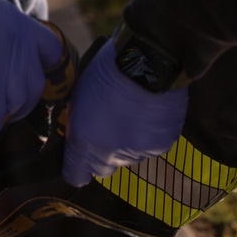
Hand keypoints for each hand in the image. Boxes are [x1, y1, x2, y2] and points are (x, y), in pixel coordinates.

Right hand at [0, 0, 61, 140]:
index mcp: (22, 25)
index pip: (52, 52)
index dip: (43, 68)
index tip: (30, 76)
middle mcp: (21, 49)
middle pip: (35, 86)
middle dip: (23, 101)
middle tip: (7, 107)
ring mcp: (6, 70)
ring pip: (18, 104)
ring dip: (5, 115)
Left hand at [62, 38, 188, 186]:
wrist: (148, 60)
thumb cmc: (107, 70)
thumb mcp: (79, 95)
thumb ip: (77, 124)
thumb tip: (79, 136)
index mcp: (84, 140)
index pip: (75, 176)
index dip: (76, 168)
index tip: (78, 158)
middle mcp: (110, 154)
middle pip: (103, 169)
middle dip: (102, 153)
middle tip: (108, 126)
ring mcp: (137, 152)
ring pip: (128, 158)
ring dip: (127, 142)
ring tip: (131, 113)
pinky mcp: (161, 146)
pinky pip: (151, 147)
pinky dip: (149, 135)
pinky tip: (149, 112)